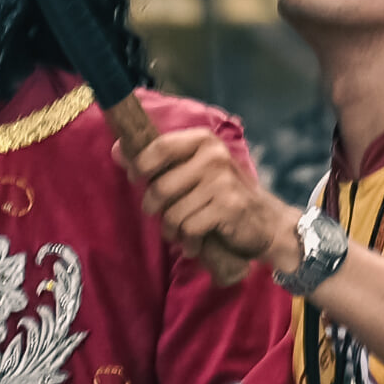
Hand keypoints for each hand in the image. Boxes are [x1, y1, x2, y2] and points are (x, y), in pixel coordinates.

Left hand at [129, 126, 296, 270]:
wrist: (267, 223)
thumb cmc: (222, 197)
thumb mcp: (194, 172)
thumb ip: (159, 162)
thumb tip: (117, 150)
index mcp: (203, 141)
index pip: (156, 148)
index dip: (139, 166)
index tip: (136, 179)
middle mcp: (213, 156)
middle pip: (159, 187)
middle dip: (155, 209)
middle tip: (168, 216)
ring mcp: (222, 181)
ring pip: (172, 213)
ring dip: (173, 230)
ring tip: (186, 231)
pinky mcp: (228, 206)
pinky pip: (188, 228)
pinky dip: (189, 242)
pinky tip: (199, 240)